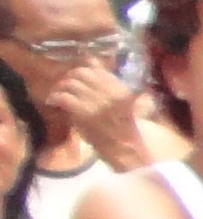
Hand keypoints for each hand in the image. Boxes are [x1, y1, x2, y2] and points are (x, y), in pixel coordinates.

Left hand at [34, 56, 144, 170]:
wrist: (130, 150)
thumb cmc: (132, 132)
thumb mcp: (133, 106)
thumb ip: (120, 92)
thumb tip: (106, 81)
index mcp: (121, 88)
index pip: (97, 68)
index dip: (84, 69)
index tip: (77, 76)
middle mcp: (108, 91)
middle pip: (82, 73)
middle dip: (70, 77)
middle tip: (64, 85)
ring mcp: (96, 101)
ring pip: (71, 83)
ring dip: (60, 87)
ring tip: (56, 94)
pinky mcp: (84, 113)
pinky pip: (64, 97)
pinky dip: (55, 98)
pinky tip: (53, 102)